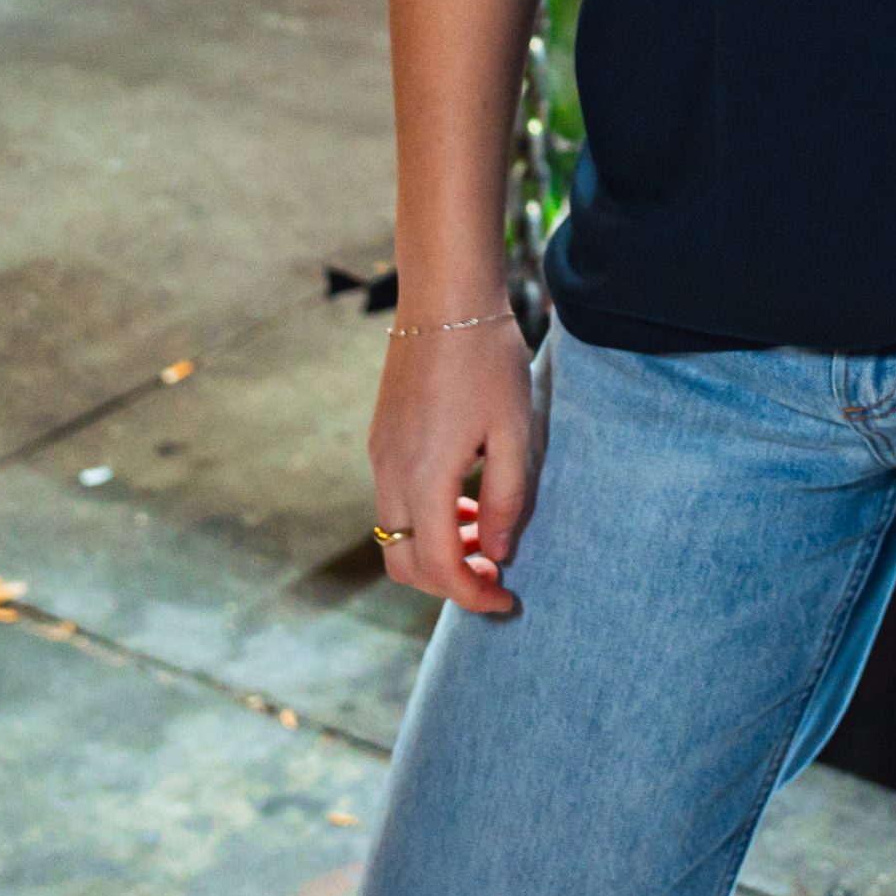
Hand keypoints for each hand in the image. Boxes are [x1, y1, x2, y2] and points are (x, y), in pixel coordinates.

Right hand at [368, 315, 540, 615]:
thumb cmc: (487, 358)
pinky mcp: (382, 438)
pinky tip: (465, 495)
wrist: (446, 296)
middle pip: (405, 563)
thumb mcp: (515, 430)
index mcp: (424, 477)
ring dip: (437, 549)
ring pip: (396, 534)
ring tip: (486, 531)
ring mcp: (380, 455)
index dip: (473, 596)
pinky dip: (425, 518)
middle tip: (496, 574)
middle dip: (449, 582)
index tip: (507, 599)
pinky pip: (395, 500)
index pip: (438, 567)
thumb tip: (497, 555)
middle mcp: (391, 473)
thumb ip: (507, 499)